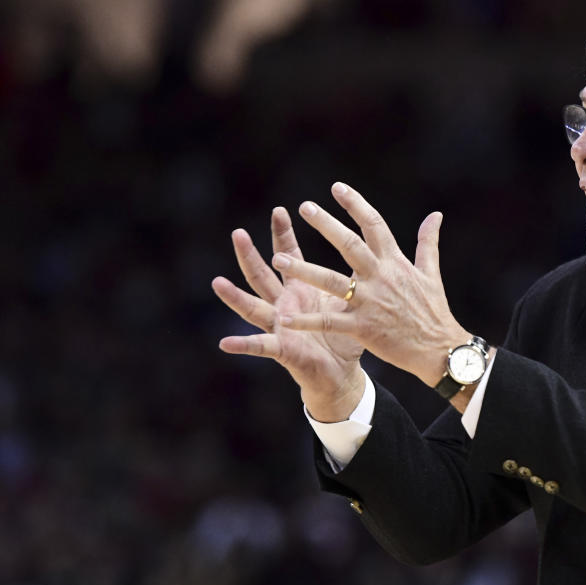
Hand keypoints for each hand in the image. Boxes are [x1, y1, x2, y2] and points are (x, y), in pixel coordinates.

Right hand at [212, 206, 364, 421]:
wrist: (342, 373)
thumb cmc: (345, 336)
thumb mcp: (348, 300)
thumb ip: (351, 275)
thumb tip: (368, 246)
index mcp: (301, 289)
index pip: (289, 255)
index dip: (282, 234)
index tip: (280, 210)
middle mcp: (284, 305)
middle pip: (262, 275)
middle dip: (250, 255)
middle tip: (238, 233)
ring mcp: (280, 327)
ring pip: (253, 308)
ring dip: (235, 297)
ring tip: (217, 282)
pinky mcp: (283, 350)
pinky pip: (260, 347)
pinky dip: (243, 345)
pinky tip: (225, 343)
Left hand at [273, 182, 471, 387]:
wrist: (439, 349)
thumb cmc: (434, 311)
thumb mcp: (431, 273)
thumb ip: (428, 242)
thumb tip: (436, 215)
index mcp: (394, 262)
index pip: (374, 225)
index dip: (355, 204)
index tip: (336, 187)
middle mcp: (380, 277)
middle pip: (350, 245)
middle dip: (326, 225)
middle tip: (305, 207)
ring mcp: (370, 303)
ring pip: (331, 282)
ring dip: (303, 270)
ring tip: (279, 259)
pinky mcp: (362, 328)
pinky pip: (329, 322)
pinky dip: (307, 322)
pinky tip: (285, 319)